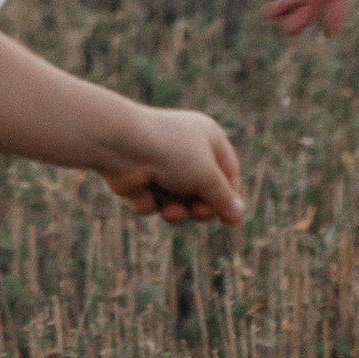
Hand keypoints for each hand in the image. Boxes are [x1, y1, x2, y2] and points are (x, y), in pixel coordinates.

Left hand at [101, 107, 244, 227]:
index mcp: (208, 138)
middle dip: (201, 208)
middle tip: (197, 211)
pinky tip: (142, 191)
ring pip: (178, 202)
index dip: (230, 197)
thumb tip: (238, 216)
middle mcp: (186, 150)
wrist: (121, 145)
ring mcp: (161, 166)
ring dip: (176, 211)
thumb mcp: (207, 176)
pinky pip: (155, 203)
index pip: (228, 172)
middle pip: (204, 192)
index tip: (230, 219)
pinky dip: (151, 203)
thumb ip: (223, 198)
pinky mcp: (140, 180)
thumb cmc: (171, 153)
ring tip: (169, 210)